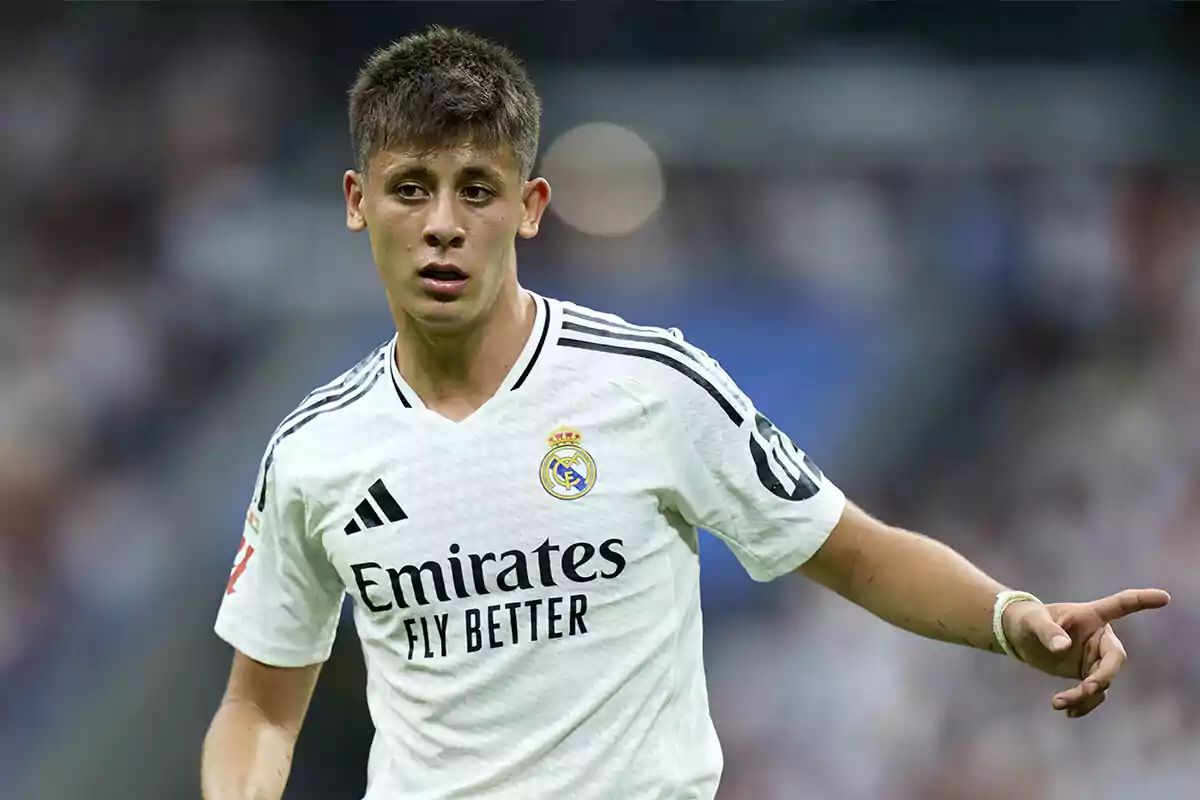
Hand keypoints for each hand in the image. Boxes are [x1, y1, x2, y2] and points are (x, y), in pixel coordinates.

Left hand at [1001, 588, 1170, 717]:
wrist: (1019, 636)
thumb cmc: (1028, 620)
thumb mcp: (1033, 622)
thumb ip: (1047, 632)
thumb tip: (1063, 647)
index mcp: (1091, 616)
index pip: (1120, 605)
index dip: (1141, 601)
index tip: (1164, 597)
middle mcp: (1099, 637)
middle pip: (1115, 658)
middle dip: (1104, 675)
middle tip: (1087, 688)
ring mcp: (1095, 657)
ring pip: (1103, 680)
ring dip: (1086, 696)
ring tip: (1059, 703)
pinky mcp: (1087, 674)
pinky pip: (1093, 693)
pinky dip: (1082, 704)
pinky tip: (1067, 711)